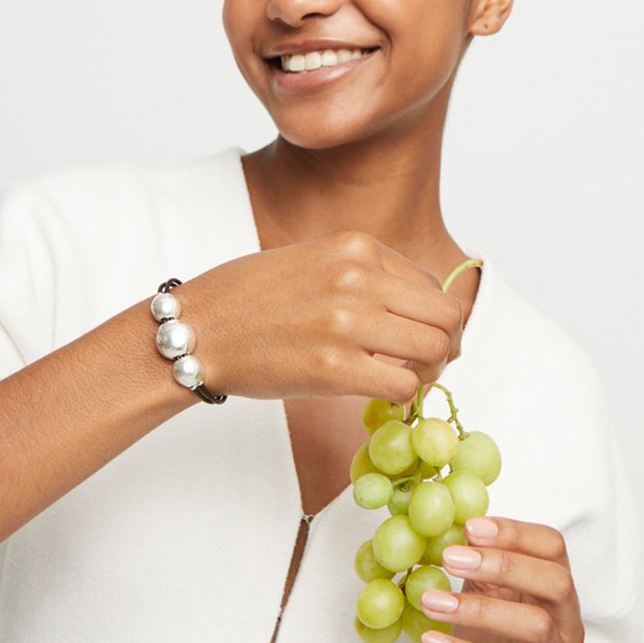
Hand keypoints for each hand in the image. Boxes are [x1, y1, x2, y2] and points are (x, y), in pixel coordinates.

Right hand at [171, 231, 462, 401]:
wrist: (198, 328)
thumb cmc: (249, 298)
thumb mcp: (313, 259)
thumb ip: (364, 275)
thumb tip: (414, 307)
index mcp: (356, 247)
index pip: (431, 284)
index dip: (434, 317)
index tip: (418, 337)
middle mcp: (358, 278)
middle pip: (445, 316)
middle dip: (444, 345)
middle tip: (424, 364)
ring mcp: (347, 322)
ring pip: (434, 350)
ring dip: (427, 372)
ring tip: (402, 379)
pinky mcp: (334, 368)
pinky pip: (403, 385)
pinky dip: (403, 395)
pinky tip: (381, 393)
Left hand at [420, 517, 584, 642]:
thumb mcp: (483, 601)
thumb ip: (478, 570)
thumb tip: (453, 527)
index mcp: (555, 592)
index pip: (554, 548)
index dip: (516, 533)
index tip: (470, 527)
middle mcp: (566, 625)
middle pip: (556, 582)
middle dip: (503, 564)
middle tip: (451, 558)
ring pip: (537, 626)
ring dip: (479, 609)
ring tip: (430, 601)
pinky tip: (432, 641)